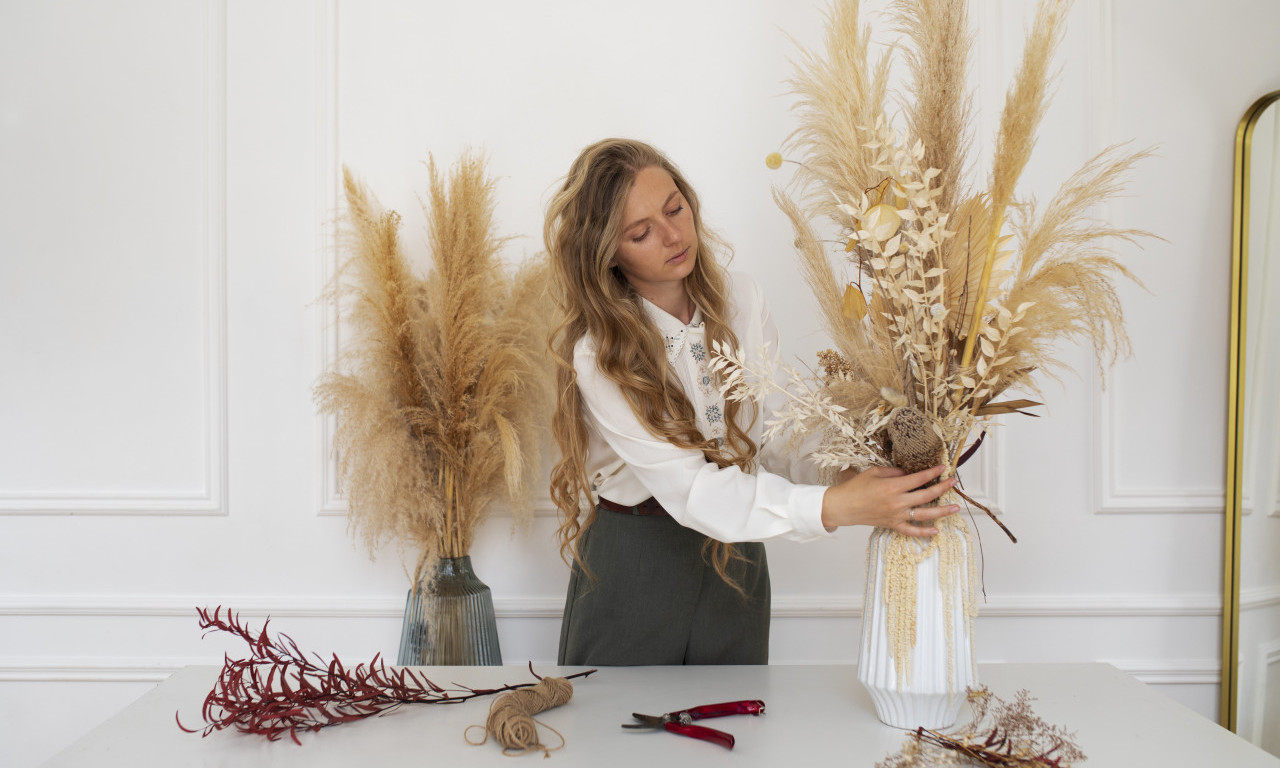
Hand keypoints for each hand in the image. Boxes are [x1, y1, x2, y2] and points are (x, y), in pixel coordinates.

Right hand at [820, 464, 957, 536]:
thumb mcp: (874, 472)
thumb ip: (894, 472)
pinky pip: (911, 531)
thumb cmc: (856, 487)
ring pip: (924, 514)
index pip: (919, 478)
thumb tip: (909, 474)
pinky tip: (936, 531)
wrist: (843, 506)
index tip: (943, 467)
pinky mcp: (892, 525)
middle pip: (926, 495)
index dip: (933, 472)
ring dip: (942, 511)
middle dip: (942, 488)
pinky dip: (924, 532)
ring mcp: (896, 515)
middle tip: (953, 482)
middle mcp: (897, 502)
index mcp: (892, 486)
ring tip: (955, 508)